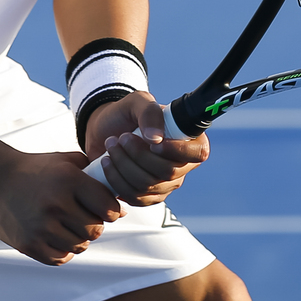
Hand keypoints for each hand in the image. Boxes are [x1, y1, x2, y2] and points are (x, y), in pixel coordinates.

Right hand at [0, 146, 123, 265]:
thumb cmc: (35, 169)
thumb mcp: (66, 161)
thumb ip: (95, 174)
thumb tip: (122, 204)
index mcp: (70, 181)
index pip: (108, 208)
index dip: (112, 211)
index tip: (106, 211)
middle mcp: (56, 205)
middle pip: (95, 230)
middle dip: (95, 226)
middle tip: (86, 219)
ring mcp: (41, 226)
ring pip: (79, 246)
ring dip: (79, 240)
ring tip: (71, 229)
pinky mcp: (28, 243)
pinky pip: (59, 259)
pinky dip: (63, 252)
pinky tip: (58, 239)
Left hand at [84, 92, 210, 207]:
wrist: (102, 132)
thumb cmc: (125, 115)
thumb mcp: (136, 102)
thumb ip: (149, 113)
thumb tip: (156, 138)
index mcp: (189, 140)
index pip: (198, 153)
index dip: (179, 151)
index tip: (153, 143)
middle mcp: (181, 166)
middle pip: (168, 172)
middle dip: (139, 155)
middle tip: (121, 138)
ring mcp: (165, 185)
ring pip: (148, 185)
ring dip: (124, 164)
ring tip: (110, 145)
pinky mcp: (147, 198)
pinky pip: (135, 197)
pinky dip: (116, 179)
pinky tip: (107, 163)